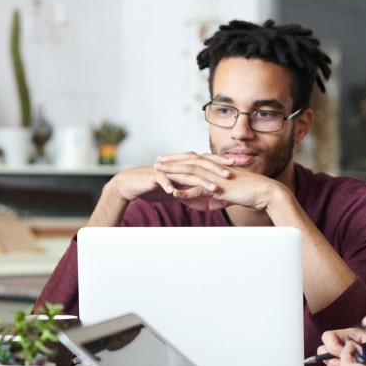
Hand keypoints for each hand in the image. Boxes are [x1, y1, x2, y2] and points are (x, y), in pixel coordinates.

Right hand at [100, 160, 225, 208]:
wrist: (130, 185)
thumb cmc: (152, 188)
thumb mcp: (174, 194)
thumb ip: (189, 196)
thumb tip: (204, 203)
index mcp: (183, 166)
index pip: (205, 161)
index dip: (219, 162)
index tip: (235, 165)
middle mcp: (176, 166)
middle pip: (199, 164)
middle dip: (215, 169)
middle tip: (230, 175)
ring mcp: (165, 170)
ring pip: (184, 173)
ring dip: (199, 181)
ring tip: (212, 188)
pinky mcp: (153, 177)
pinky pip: (163, 180)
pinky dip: (169, 186)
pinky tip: (176, 193)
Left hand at [152, 152, 284, 211]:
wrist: (265, 192)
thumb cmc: (249, 193)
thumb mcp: (227, 196)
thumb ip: (214, 199)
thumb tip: (205, 205)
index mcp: (216, 168)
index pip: (194, 160)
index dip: (179, 159)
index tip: (166, 159)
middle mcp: (214, 169)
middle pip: (188, 162)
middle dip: (171, 162)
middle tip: (156, 162)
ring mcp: (216, 177)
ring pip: (190, 173)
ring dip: (173, 172)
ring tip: (159, 173)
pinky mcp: (220, 188)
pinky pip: (200, 190)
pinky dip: (186, 193)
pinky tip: (174, 194)